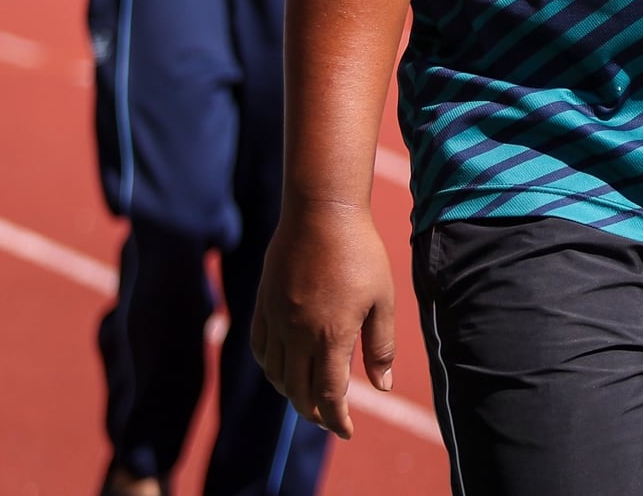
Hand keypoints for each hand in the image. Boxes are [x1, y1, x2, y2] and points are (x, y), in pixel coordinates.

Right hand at [251, 197, 396, 439]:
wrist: (322, 212)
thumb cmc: (361, 252)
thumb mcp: (383, 299)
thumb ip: (381, 346)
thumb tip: (383, 386)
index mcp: (331, 337)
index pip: (329, 397)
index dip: (337, 421)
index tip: (346, 431)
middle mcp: (298, 335)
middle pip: (299, 392)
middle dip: (315, 412)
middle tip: (329, 419)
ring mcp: (276, 320)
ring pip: (275, 374)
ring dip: (290, 392)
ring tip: (306, 396)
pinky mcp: (263, 304)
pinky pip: (259, 348)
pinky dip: (270, 367)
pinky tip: (281, 367)